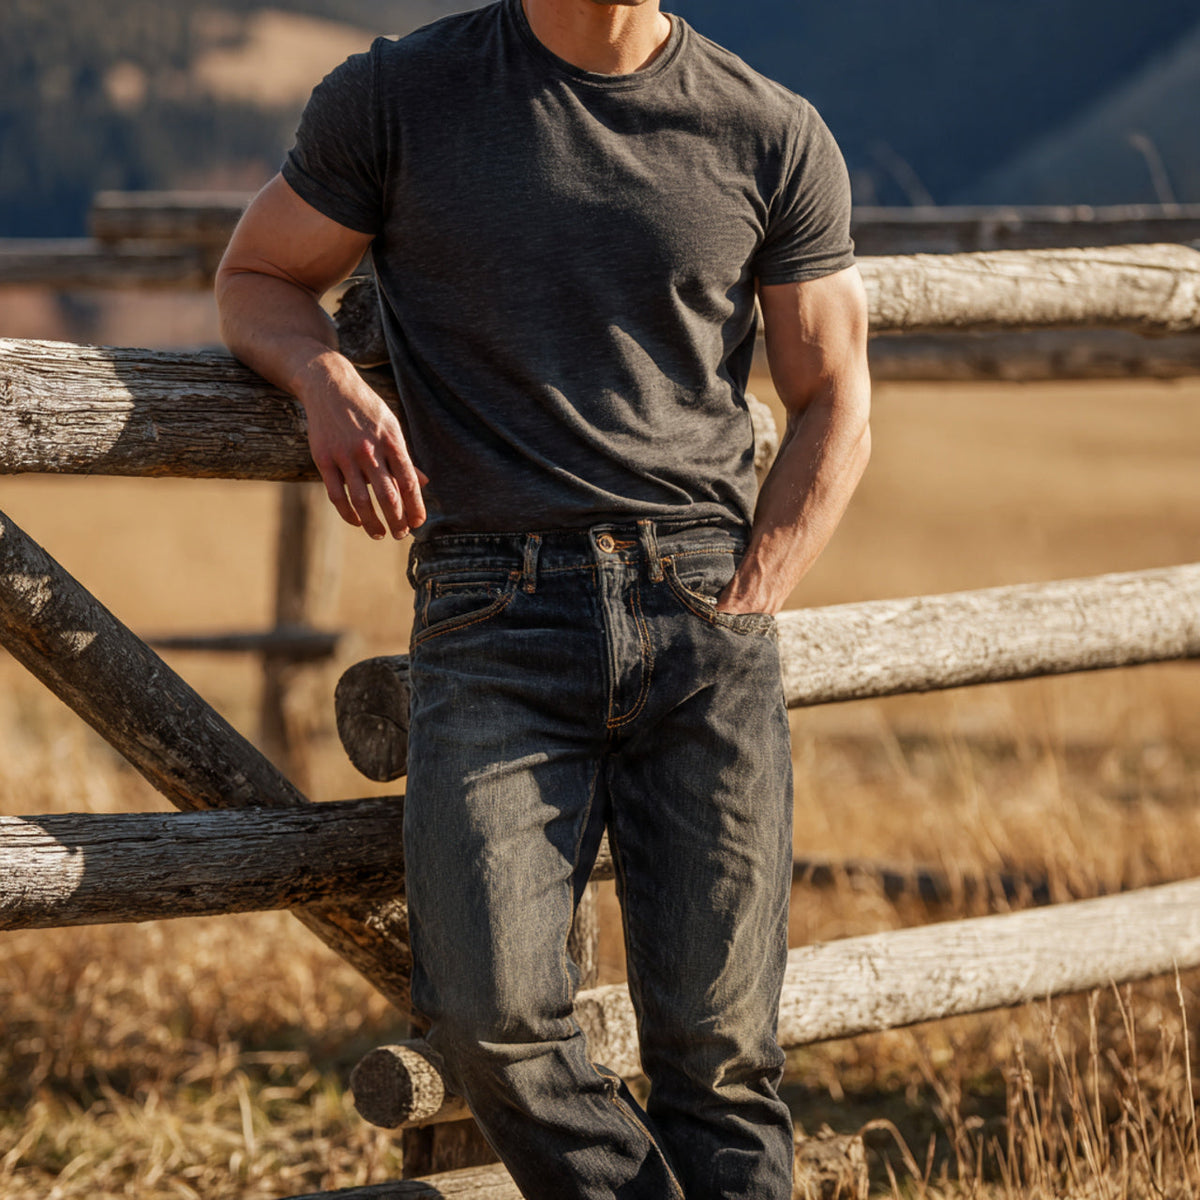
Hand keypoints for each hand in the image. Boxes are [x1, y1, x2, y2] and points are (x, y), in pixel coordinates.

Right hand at [297, 353, 427, 539]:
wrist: (330, 385)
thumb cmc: (366, 410)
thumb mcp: (391, 427)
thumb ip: (404, 457)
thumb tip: (424, 482)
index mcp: (392, 441)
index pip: (409, 482)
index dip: (415, 506)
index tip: (418, 523)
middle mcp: (370, 449)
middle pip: (388, 496)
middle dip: (397, 520)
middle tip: (400, 535)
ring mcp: (345, 455)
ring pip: (362, 500)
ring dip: (373, 523)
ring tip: (380, 535)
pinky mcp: (324, 458)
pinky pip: (337, 494)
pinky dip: (348, 513)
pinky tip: (357, 522)